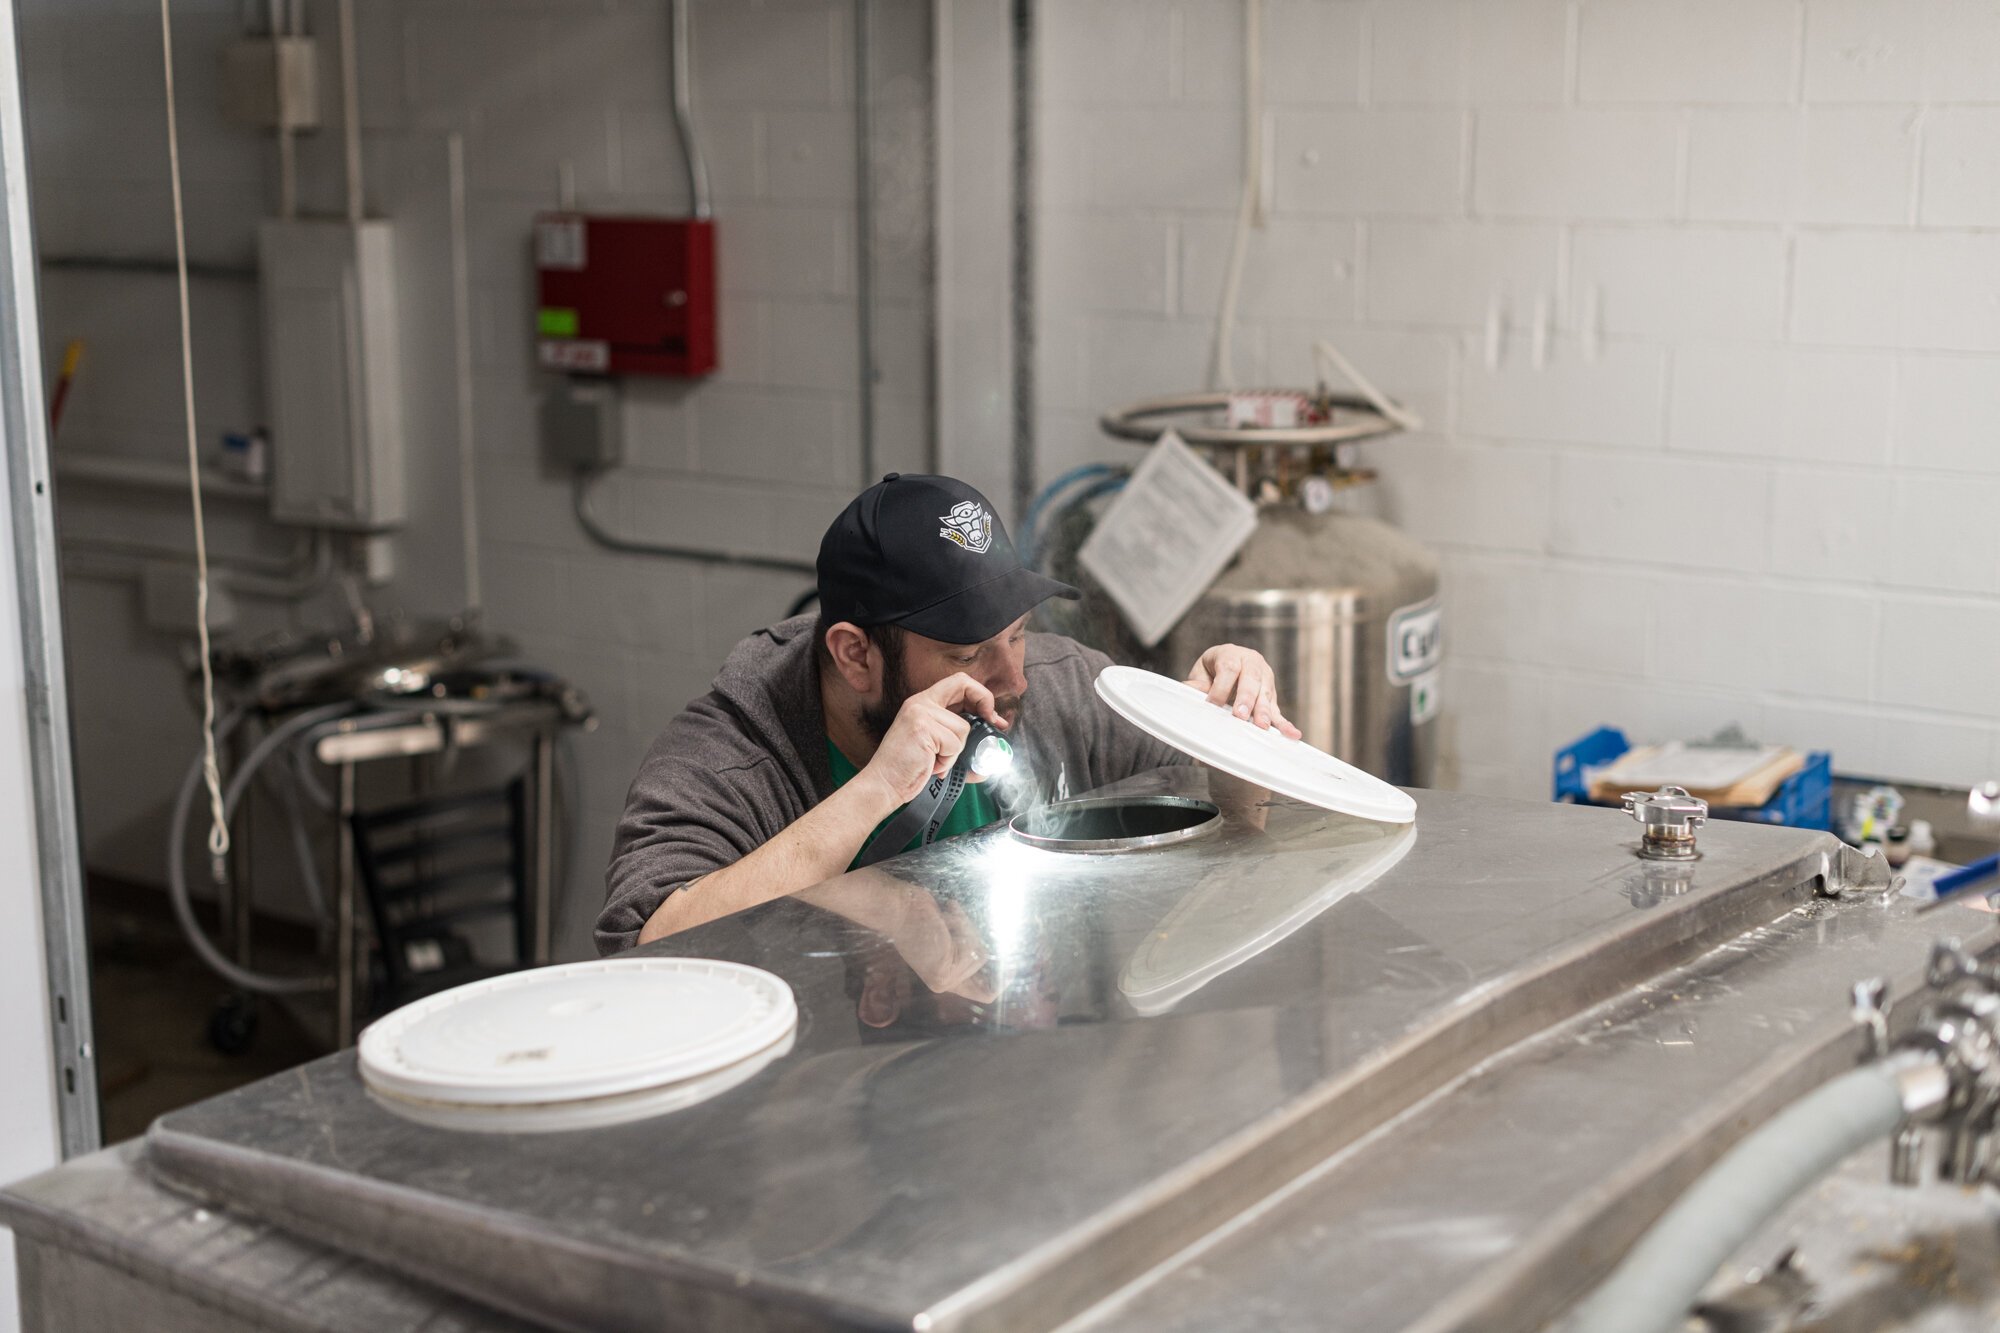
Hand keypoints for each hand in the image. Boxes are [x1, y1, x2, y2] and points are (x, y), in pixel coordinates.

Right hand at [857, 672, 1005, 806]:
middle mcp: (920, 703)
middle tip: (993, 722)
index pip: (958, 682)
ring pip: (963, 727)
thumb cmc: (909, 768)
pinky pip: (954, 744)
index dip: (980, 694)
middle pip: (964, 685)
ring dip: (955, 752)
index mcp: (923, 703)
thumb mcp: (935, 745)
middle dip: (985, 703)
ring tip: (936, 761)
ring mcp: (920, 713)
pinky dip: (948, 760)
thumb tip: (992, 745)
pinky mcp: (922, 728)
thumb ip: (957, 736)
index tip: (990, 714)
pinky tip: (932, 764)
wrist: (885, 784)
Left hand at [1184, 644, 1302, 738]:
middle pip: (1251, 678)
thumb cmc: (1211, 672)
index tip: (1213, 704)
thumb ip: (1195, 684)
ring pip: (1265, 693)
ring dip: (1263, 711)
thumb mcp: (1201, 673)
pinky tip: (1292, 733)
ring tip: (1261, 726)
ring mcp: (1264, 678)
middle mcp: (1251, 662)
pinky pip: (1277, 710)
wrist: (1228, 668)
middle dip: (1246, 697)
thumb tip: (1189, 691)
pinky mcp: (1271, 695)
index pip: (1228, 667)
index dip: (1221, 686)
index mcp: (1230, 653)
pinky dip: (1284, 723)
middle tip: (1240, 715)